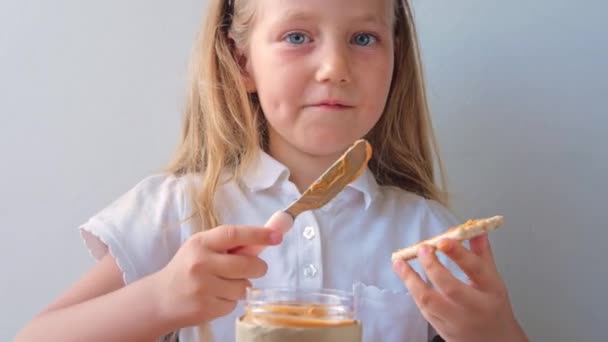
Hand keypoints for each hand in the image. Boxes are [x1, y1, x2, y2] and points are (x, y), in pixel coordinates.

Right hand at [153, 225, 282, 326]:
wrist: (160, 299)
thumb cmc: (187, 268)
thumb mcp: (203, 248)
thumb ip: (231, 244)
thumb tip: (271, 234)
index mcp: (201, 243)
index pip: (234, 234)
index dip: (258, 234)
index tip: (277, 235)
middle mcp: (201, 263)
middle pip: (248, 264)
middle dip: (258, 267)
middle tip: (255, 268)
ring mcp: (203, 287)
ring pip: (244, 286)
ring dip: (241, 286)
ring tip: (224, 284)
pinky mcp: (205, 307)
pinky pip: (234, 304)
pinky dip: (230, 301)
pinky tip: (216, 297)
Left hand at [392, 234, 527, 341]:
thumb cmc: (493, 308)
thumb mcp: (493, 280)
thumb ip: (481, 254)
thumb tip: (475, 230)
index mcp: (490, 291)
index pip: (475, 269)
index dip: (458, 253)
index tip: (443, 239)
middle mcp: (473, 307)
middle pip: (451, 287)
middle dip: (433, 266)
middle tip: (422, 248)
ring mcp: (456, 321)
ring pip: (430, 301)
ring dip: (412, 280)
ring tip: (400, 263)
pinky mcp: (442, 329)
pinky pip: (424, 309)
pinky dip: (414, 291)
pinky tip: (406, 277)